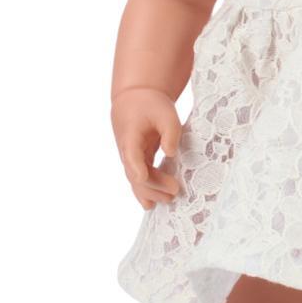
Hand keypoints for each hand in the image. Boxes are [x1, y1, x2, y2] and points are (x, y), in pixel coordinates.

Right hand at [111, 87, 183, 209]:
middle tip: (174, 191)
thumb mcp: (166, 112)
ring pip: (135, 179)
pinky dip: (146, 189)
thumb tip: (171, 154)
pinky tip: (153, 203)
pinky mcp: (136, 159)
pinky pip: (139, 177)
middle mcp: (127, 150)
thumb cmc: (150, 104)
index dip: (136, 168)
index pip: (131, 155)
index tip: (143, 178)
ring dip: (149, 192)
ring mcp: (129, 157)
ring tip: (168, 200)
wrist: (134, 99)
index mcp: (130, 136)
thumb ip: (170, 132)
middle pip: (135, 173)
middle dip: (153, 185)